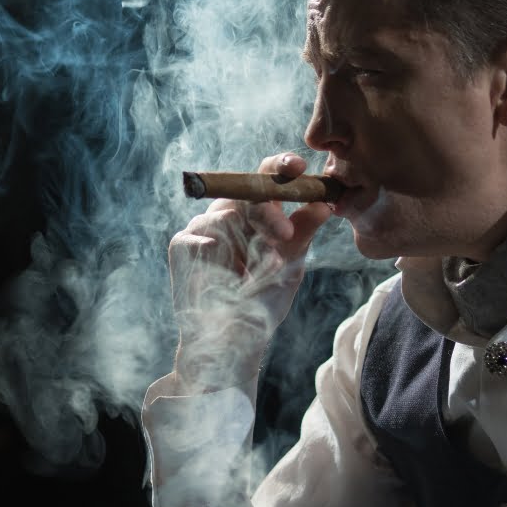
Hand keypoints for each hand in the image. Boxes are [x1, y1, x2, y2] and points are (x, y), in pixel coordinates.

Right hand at [168, 153, 331, 391]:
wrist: (234, 338)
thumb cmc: (262, 300)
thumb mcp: (291, 264)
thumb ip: (303, 232)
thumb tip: (325, 202)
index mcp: (255, 213)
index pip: (265, 178)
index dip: (279, 167)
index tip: (296, 167)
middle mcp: (228, 214)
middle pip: (244, 190)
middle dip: (266, 208)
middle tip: (284, 233)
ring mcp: (203, 228)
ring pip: (224, 214)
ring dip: (247, 241)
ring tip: (260, 270)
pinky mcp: (181, 244)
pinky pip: (200, 235)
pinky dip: (217, 253)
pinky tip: (226, 274)